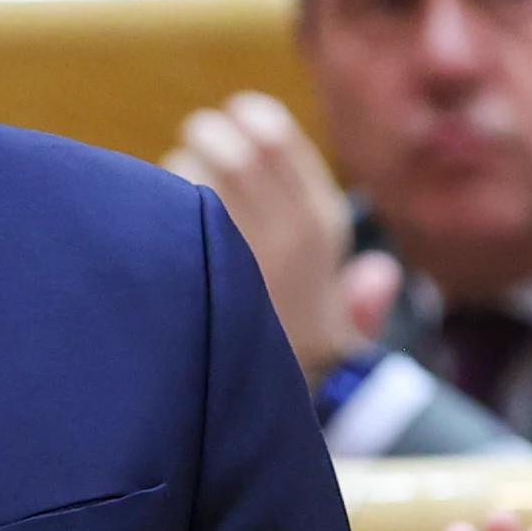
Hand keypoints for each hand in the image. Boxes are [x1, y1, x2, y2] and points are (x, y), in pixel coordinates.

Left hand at [162, 91, 394, 379]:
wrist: (254, 412)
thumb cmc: (289, 371)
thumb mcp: (338, 344)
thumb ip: (358, 303)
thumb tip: (379, 272)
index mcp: (324, 226)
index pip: (275, 132)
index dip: (244, 119)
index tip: (230, 127)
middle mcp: (289, 228)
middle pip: (233, 137)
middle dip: (205, 135)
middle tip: (193, 152)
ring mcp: (241, 243)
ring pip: (192, 165)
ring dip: (174, 174)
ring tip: (177, 207)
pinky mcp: (198, 260)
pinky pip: (165, 202)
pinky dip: (152, 206)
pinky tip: (153, 232)